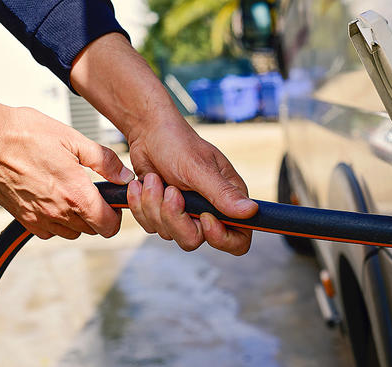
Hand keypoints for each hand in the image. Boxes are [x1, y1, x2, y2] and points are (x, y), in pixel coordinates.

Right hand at [0, 96, 134, 238]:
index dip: (116, 216)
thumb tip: (124, 175)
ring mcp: (38, 217)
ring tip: (73, 194)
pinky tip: (54, 199)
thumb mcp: (74, 139)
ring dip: (78, 219)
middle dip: (99, 215)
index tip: (114, 203)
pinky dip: (56, 221)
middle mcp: (58, 212)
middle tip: (94, 193)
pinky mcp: (22, 218)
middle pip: (92, 230)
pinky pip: (48, 232)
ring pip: (71, 232)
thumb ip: (104, 160)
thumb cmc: (25, 133)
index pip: (108, 226)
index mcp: (76, 194)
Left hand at [125, 120, 257, 255]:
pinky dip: (141, 205)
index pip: (238, 240)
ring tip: (154, 179)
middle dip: (174, 217)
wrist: (149, 133)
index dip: (221, 238)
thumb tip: (251, 212)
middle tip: (170, 189)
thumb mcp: (200, 168)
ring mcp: (185, 214)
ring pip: (168, 234)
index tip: (203, 217)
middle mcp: (209, 211)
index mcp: (229, 200)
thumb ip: (223, 194)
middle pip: (194, 240)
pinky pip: (151, 226)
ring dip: (154, 205)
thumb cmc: (178, 143)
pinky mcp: (163, 214)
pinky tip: (143, 184)